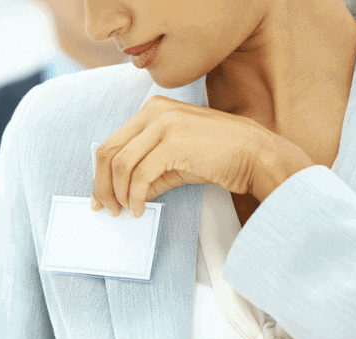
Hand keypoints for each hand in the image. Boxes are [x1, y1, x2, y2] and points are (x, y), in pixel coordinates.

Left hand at [91, 95, 313, 216]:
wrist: (255, 154)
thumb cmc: (217, 156)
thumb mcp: (174, 161)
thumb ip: (146, 172)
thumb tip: (121, 195)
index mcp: (151, 110)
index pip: (112, 143)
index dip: (100, 174)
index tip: (101, 198)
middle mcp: (154, 112)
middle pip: (109, 152)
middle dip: (102, 185)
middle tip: (107, 209)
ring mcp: (164, 124)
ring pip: (121, 164)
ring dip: (119, 194)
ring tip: (126, 211)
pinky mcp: (174, 143)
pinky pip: (140, 175)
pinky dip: (135, 196)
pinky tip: (140, 209)